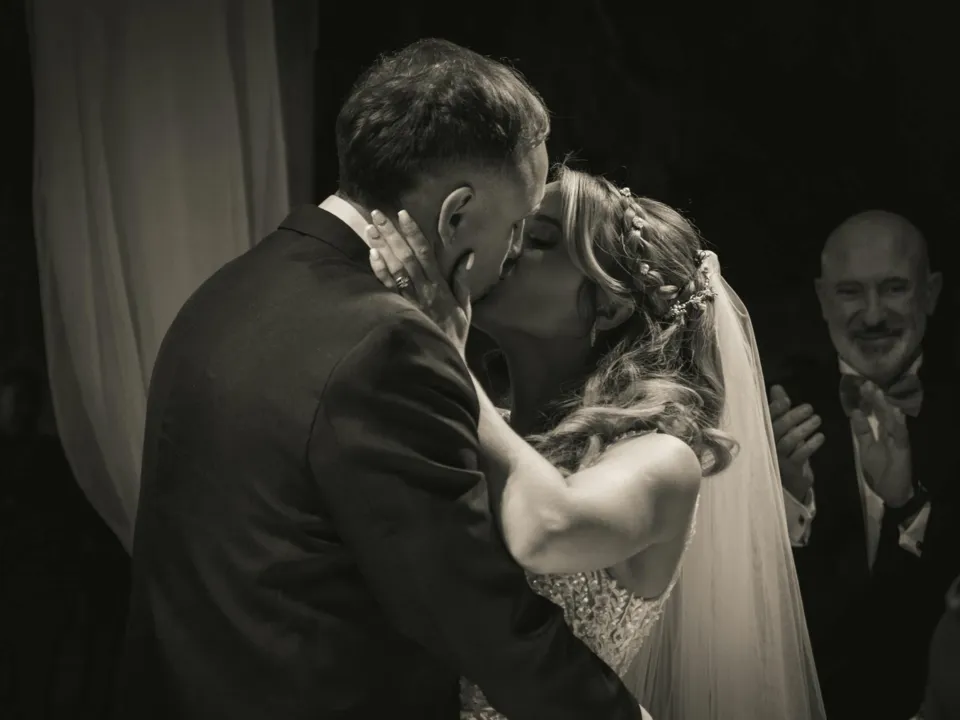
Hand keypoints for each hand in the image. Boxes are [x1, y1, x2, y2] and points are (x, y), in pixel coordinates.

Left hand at [366, 209, 472, 354]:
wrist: (442, 361)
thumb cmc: (453, 335)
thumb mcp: (464, 308)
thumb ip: (462, 281)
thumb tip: (468, 256)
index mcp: (440, 286)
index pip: (426, 253)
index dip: (413, 233)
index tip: (403, 214)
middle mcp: (424, 290)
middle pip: (406, 256)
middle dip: (392, 234)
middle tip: (378, 213)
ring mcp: (410, 300)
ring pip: (394, 269)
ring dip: (381, 247)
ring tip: (370, 228)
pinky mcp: (399, 311)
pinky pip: (388, 288)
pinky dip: (379, 271)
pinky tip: (371, 255)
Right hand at [769, 385, 824, 502]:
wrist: (787, 483)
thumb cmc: (783, 450)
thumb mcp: (780, 429)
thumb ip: (778, 409)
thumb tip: (777, 387)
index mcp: (761, 435)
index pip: (765, 419)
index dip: (774, 409)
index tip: (785, 400)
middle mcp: (765, 446)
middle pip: (778, 429)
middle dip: (794, 417)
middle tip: (810, 408)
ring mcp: (776, 459)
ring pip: (789, 441)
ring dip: (804, 429)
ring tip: (818, 420)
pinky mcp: (789, 470)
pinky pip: (800, 455)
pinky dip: (811, 444)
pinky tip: (820, 436)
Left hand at [851, 381, 912, 506]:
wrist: (893, 493)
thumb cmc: (880, 471)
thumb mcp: (866, 448)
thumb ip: (862, 431)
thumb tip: (854, 412)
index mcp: (880, 432)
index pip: (874, 413)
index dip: (868, 400)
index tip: (859, 386)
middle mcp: (890, 433)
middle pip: (883, 413)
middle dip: (875, 399)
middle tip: (866, 383)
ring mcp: (898, 440)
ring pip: (892, 420)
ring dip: (885, 406)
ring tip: (878, 392)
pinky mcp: (904, 449)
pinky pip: (901, 435)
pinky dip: (898, 424)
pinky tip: (895, 413)